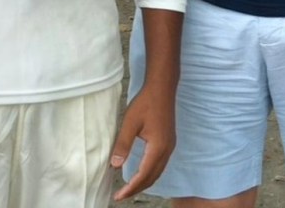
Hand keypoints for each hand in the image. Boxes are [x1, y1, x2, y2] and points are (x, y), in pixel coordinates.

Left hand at [109, 87, 175, 201]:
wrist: (162, 88)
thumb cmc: (145, 103)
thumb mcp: (130, 123)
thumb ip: (123, 144)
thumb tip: (115, 165)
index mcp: (158, 148)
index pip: (143, 175)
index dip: (130, 188)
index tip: (118, 196)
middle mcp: (167, 150)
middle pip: (152, 178)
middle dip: (137, 189)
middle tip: (121, 196)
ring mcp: (170, 146)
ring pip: (157, 172)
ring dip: (144, 182)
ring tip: (129, 188)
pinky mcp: (169, 141)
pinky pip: (160, 164)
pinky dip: (150, 173)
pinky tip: (141, 172)